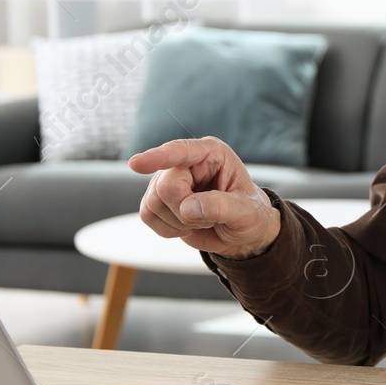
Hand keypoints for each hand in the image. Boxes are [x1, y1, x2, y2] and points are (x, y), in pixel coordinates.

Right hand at [128, 137, 279, 259]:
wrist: (242, 233)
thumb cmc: (250, 215)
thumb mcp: (246, 212)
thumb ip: (220, 207)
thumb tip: (187, 208)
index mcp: (211, 154)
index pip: (180, 151)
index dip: (158, 157)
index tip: (135, 164)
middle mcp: (186, 163)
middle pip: (166, 187)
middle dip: (186, 212)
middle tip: (209, 218)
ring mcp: (168, 180)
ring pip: (153, 203)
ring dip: (178, 222)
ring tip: (202, 220)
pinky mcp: (157, 200)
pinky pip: (147, 216)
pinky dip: (167, 229)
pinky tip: (186, 227)